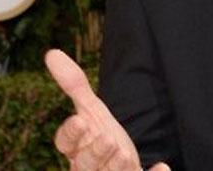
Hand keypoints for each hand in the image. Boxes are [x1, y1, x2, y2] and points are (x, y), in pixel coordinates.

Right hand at [45, 49, 170, 170]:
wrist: (122, 165)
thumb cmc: (101, 138)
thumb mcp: (92, 110)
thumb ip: (74, 86)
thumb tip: (52, 53)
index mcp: (77, 147)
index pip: (65, 142)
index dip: (71, 134)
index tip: (80, 120)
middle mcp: (88, 167)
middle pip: (85, 164)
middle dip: (95, 154)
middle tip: (108, 140)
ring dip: (117, 166)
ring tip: (125, 154)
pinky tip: (161, 167)